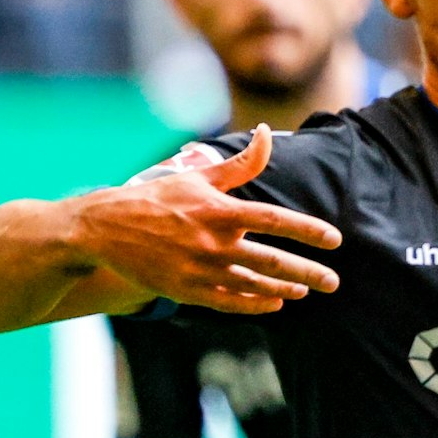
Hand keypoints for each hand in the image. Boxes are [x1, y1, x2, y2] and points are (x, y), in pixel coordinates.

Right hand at [75, 126, 340, 313]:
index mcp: (217, 211)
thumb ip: (240, 164)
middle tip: (334, 282)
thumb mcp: (197, 177)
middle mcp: (211, 242)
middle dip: (309, 272)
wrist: (101, 228)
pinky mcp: (184, 290)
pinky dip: (255, 304)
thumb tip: (269, 134)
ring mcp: (198, 269)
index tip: (335, 240)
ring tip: (307, 289)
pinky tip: (276, 302)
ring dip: (285, 289)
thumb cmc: (156, 198)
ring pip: (254, 284)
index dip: (308, 230)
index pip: (275, 220)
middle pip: (272, 260)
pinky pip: (229, 302)